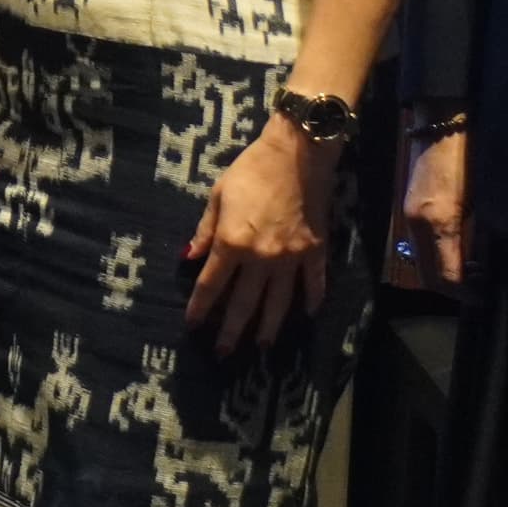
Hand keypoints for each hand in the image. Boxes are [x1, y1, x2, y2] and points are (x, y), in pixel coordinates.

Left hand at [184, 119, 334, 351]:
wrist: (297, 154)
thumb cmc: (251, 171)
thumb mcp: (218, 196)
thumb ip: (206, 231)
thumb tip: (191, 258)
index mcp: (232, 243)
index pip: (211, 285)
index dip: (200, 307)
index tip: (193, 325)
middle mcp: (262, 258)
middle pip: (244, 303)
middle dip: (231, 331)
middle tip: (224, 353)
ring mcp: (292, 258)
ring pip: (279, 302)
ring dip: (268, 327)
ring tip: (261, 346)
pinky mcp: (316, 252)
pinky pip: (314, 284)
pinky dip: (311, 301)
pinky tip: (306, 315)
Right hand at [389, 129, 469, 290]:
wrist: (442, 121)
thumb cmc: (470, 156)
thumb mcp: (483, 199)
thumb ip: (481, 234)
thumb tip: (486, 264)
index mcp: (439, 221)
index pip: (446, 275)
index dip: (466, 293)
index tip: (484, 298)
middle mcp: (417, 223)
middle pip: (427, 275)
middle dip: (452, 290)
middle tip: (479, 291)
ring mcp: (409, 216)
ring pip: (421, 262)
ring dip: (444, 274)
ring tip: (474, 273)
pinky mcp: (409, 208)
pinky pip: (419, 245)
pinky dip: (437, 257)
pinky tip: (459, 251)